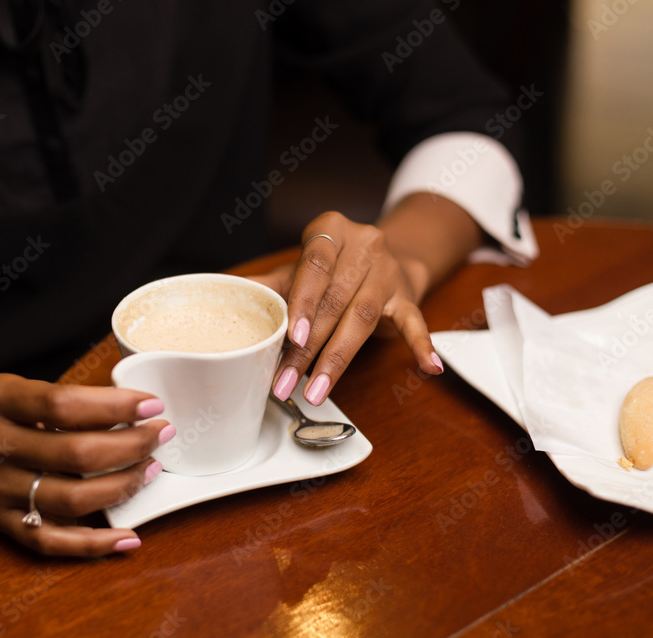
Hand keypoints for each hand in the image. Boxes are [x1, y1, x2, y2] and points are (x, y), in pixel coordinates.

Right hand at [0, 374, 172, 556]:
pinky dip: (95, 544)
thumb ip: (58, 399)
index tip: (152, 405)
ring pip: (72, 499)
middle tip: (160, 434)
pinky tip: (130, 536)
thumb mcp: (9, 386)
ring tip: (150, 468)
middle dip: (132, 444)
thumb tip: (129, 410)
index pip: (65, 404)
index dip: (116, 405)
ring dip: (123, 486)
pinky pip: (52, 543)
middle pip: (76, 454)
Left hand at [249, 209, 443, 405]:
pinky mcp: (409, 296)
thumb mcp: (301, 270)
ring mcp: (389, 272)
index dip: (302, 304)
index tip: (290, 338)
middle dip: (308, 347)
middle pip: (335, 301)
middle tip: (286, 381)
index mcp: (331, 231)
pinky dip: (421, 346)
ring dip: (337, 359)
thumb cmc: (332, 268)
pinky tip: (428, 369)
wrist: (385, 256)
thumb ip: (269, 285)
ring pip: (363, 317)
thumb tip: (224, 292)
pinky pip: (417, 322)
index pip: (315, 267)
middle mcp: (364, 246)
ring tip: (316, 391)